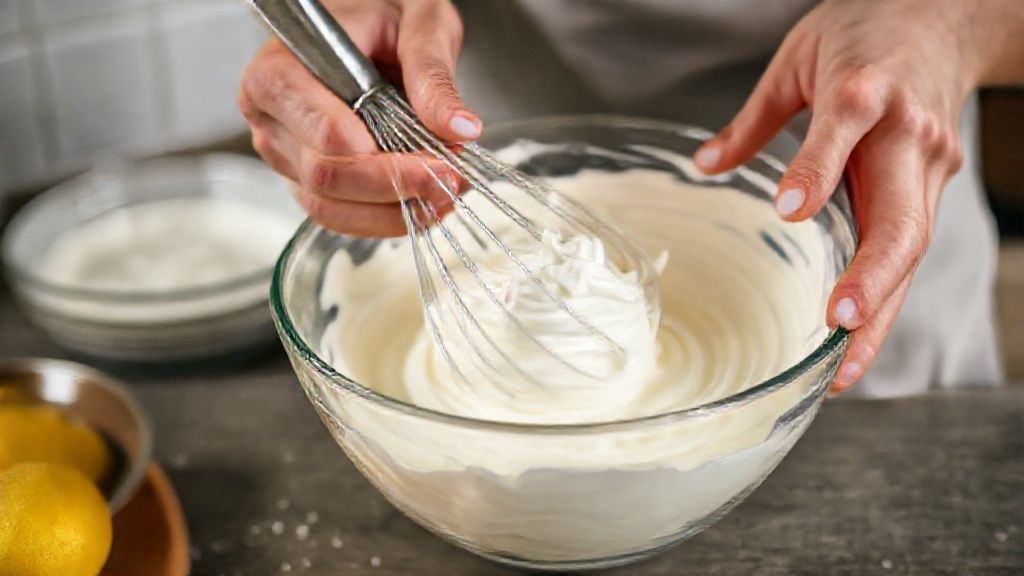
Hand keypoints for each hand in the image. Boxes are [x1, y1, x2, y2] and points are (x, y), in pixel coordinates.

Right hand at [238, 0, 477, 236]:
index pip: (320, 132)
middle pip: (325, 176)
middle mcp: (271, 118)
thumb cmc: (379, 14)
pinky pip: (340, 217)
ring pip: (330, 207)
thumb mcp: (416, 23)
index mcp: (280, 70)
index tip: (432, 159)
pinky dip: (384, 218)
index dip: (376, 157)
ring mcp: (285, 155)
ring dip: (393, 211)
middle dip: (394, 186)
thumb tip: (458, 127)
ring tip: (444, 195)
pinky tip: (424, 205)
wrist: (368, 24)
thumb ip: (433, 73)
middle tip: (449, 179)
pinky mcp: (306, 181)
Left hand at [693, 0, 994, 392]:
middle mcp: (906, 132)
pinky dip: (888, 298)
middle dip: (872, 275)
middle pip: (899, 213)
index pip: (844, 129)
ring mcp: (929, 163)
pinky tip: (859, 341)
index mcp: (864, 89)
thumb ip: (754, 120)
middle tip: (836, 324)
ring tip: (846, 369)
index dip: (819, 170)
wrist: (947, 17)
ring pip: (912, 245)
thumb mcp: (798, 59)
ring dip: (883, 309)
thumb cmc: (866, 34)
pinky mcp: (936, 184)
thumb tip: (705, 166)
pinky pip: (912, 248)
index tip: (790, 209)